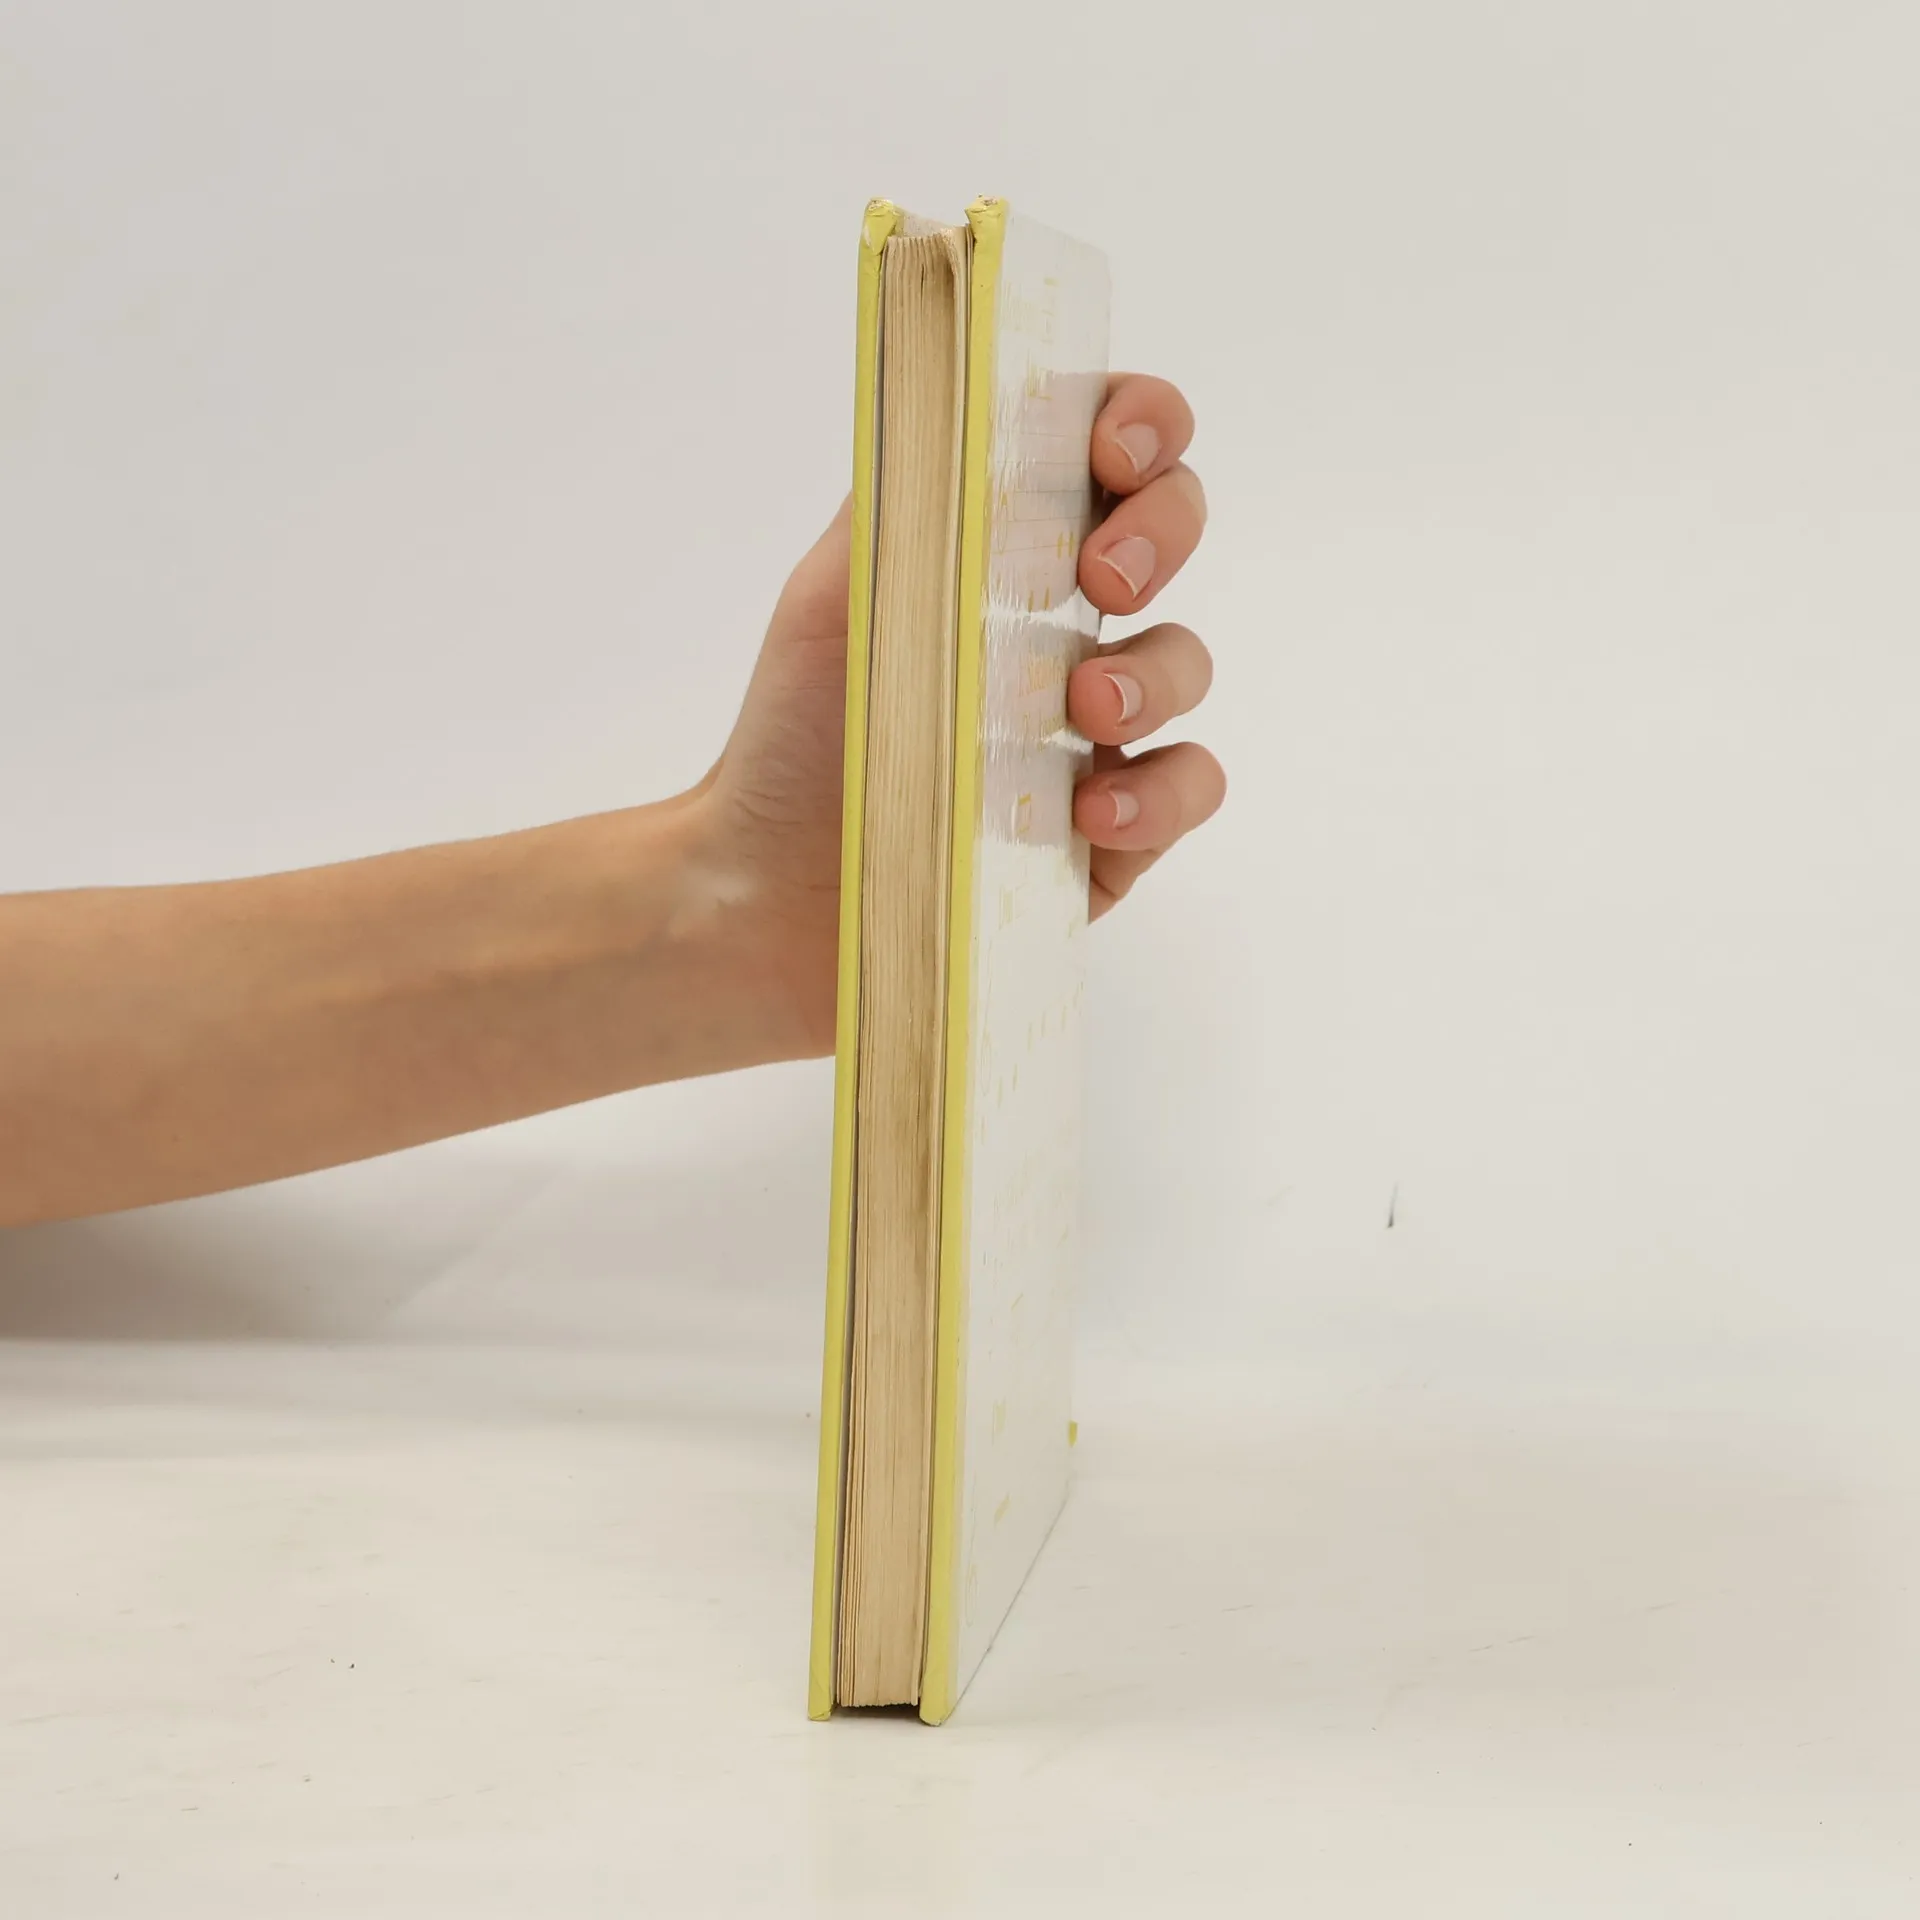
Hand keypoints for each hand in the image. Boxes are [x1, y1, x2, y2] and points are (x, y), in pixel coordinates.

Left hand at [698, 373, 1223, 1053]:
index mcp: (1001, 556)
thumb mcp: (836, 591)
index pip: (1106, 452)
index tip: (1111, 448)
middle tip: (1101, 577)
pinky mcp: (1111, 838)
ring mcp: (1096, 735)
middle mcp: (1062, 630)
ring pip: (1188, 663)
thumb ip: (907, 492)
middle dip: (1164, 529)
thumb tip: (976, 388)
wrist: (762, 896)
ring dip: (1153, 671)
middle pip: (1174, 532)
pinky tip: (1088, 809)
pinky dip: (1156, 792)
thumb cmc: (793, 738)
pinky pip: (1186, 791)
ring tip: (1083, 707)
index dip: (1139, 424)